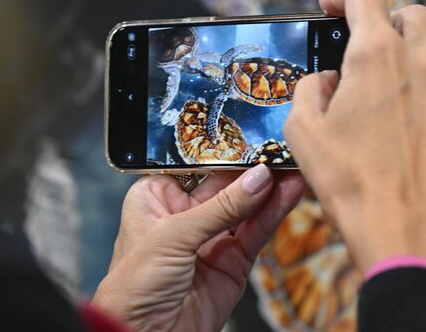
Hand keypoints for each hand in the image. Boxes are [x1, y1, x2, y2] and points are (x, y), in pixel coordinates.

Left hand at [92, 166, 305, 331]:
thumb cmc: (132, 288)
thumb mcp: (173, 237)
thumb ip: (221, 208)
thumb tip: (258, 178)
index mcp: (156, 198)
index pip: (196, 166)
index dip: (225, 152)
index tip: (252, 136)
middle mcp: (184, 216)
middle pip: (226, 185)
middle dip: (254, 168)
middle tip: (280, 149)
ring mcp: (211, 240)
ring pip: (246, 207)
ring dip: (270, 189)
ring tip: (293, 167)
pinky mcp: (232, 264)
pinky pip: (256, 233)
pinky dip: (274, 214)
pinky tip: (289, 194)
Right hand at [284, 0, 425, 276]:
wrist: (407, 228)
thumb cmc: (350, 179)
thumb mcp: (303, 130)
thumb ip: (311, 88)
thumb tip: (328, 81)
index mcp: (377, 53)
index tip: (328, 7)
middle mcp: (420, 61)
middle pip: (410, 11)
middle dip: (383, 17)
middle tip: (359, 42)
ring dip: (404, 51)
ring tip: (377, 84)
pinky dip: (419, 84)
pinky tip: (398, 118)